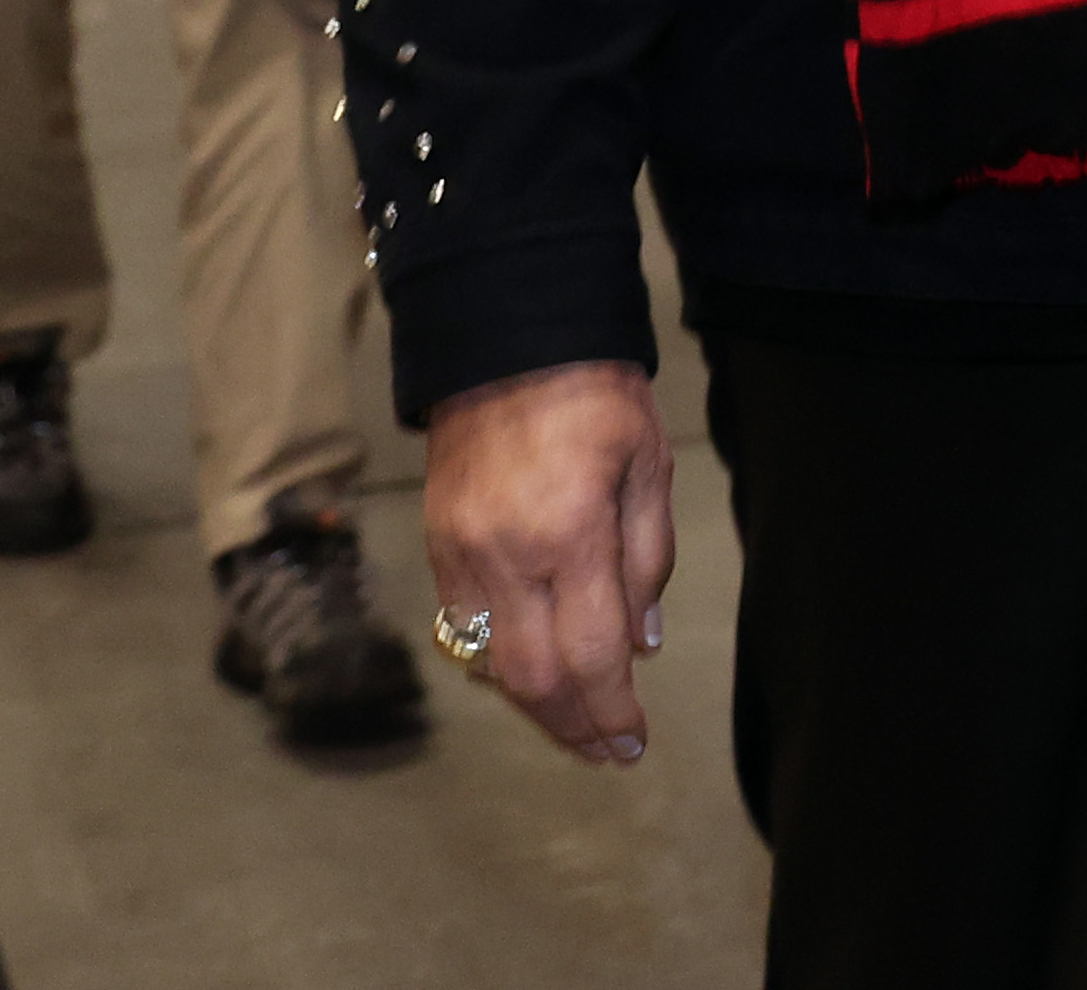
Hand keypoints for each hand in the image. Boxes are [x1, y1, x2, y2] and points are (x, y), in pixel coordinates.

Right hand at [423, 359, 679, 765]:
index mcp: (570, 533)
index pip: (592, 656)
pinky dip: (499, 661)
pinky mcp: (438, 543)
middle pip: (534, 680)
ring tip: (576, 725)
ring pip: (491, 663)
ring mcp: (462, 552)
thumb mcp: (648, 464)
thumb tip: (641, 644)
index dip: (613, 713)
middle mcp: (506, 555)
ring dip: (536, 705)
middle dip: (573, 728)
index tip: (634, 743)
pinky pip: (465, 627)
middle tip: (608, 753)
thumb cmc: (595, 391)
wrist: (507, 334)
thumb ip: (647, 561)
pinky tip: (532, 671)